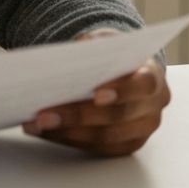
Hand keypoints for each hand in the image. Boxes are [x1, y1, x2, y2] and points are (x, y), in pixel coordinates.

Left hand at [22, 30, 170, 155]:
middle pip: (118, 117)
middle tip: (43, 115)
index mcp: (151, 76)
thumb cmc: (111, 53)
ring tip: (36, 124)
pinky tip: (45, 131)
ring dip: (67, 132)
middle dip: (78, 116)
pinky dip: (69, 139)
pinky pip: (98, 147)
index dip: (122, 91)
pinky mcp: (127, 144)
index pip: (143, 85)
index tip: (96, 94)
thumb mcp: (104, 40)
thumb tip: (68, 58)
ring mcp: (142, 129)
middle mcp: (152, 107)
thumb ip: (92, 46)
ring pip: (105, 137)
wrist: (122, 67)